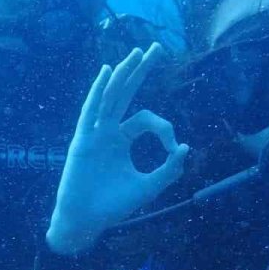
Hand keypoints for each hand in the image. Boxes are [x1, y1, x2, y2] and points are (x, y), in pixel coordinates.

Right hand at [46, 43, 188, 254]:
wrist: (86, 222)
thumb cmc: (113, 207)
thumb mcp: (149, 186)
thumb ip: (169, 169)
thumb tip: (186, 146)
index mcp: (122, 140)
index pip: (147, 119)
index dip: (166, 129)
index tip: (174, 149)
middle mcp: (107, 131)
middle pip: (126, 93)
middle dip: (141, 70)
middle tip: (156, 47)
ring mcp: (93, 133)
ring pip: (110, 97)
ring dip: (124, 74)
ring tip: (137, 52)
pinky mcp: (82, 141)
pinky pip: (91, 111)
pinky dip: (99, 92)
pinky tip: (108, 72)